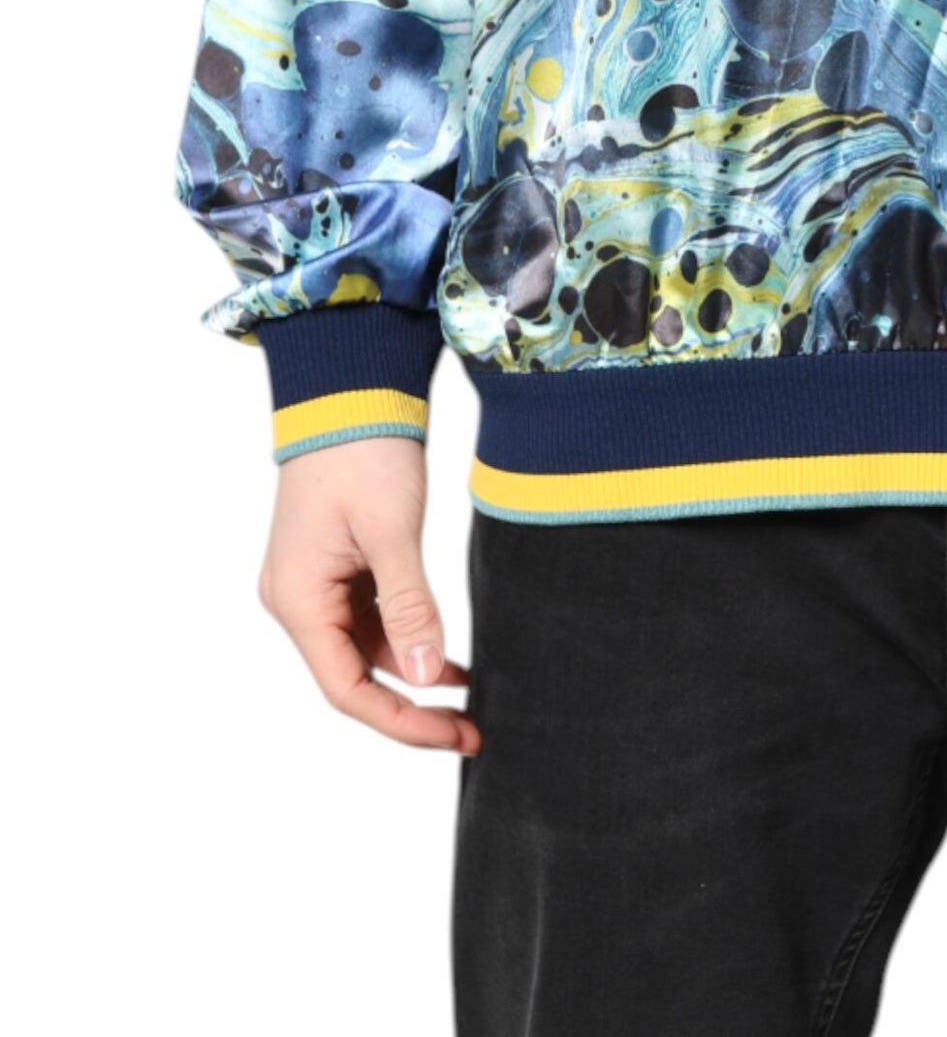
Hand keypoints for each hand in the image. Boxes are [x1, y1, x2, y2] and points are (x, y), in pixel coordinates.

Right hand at [258, 436, 479, 753]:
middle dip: (414, 707)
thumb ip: (409, 605)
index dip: (402, 722)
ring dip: (415, 673)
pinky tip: (449, 655)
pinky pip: (371, 620)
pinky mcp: (338, 565)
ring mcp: (316, 583)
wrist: (350, 387)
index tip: (455, 735)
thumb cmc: (363, 451)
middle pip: (355, 678)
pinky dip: (408, 639)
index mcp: (298, 600)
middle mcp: (297, 600)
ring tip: (473, 695)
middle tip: (473, 727)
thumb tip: (428, 675)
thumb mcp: (392, 531)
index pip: (347, 690)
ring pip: (365, 652)